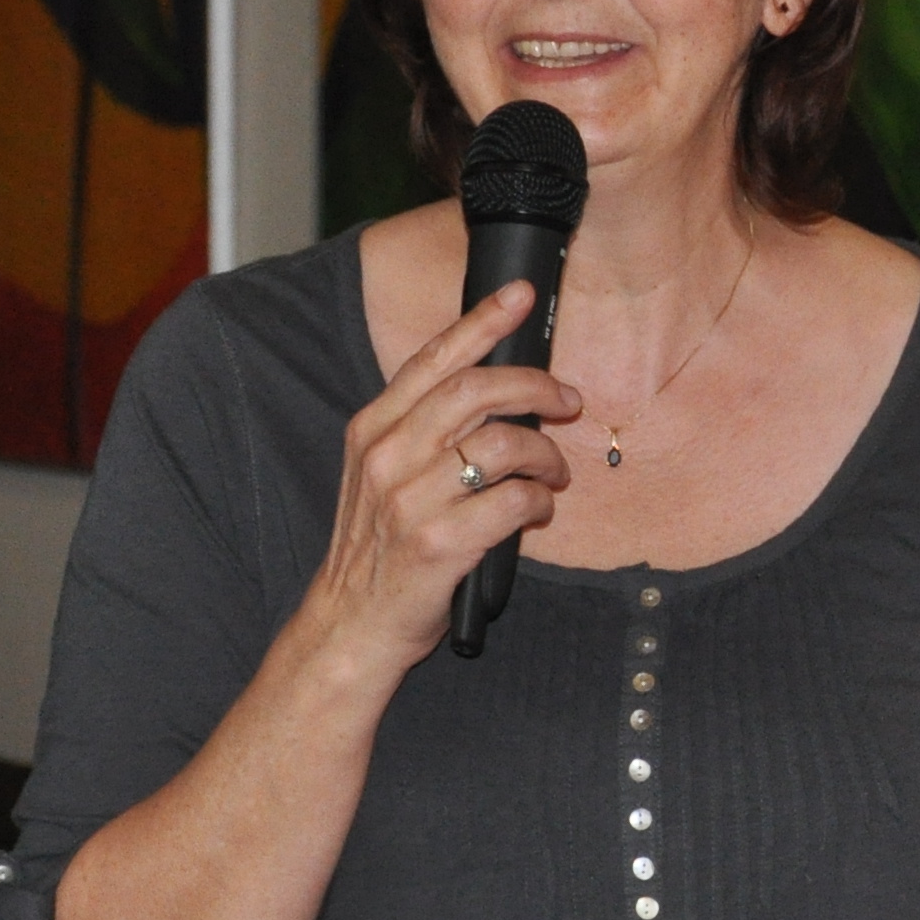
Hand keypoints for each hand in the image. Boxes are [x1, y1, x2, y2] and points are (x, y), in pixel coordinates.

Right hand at [306, 280, 583, 672]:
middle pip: (476, 390)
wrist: (352, 625)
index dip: (482, 321)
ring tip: (553, 471)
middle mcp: (387, 456)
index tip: (521, 295)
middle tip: (567, 398)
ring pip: (505, 444)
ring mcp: (412, 500)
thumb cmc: (378, 549)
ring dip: (545, 453)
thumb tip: (493, 390)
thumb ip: (422, 430)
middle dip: (535, 385)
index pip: (433, 359)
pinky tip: (539, 509)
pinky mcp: (442, 543)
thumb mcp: (382, 475)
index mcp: (372, 430)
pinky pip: (516, 501)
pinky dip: (540, 501)